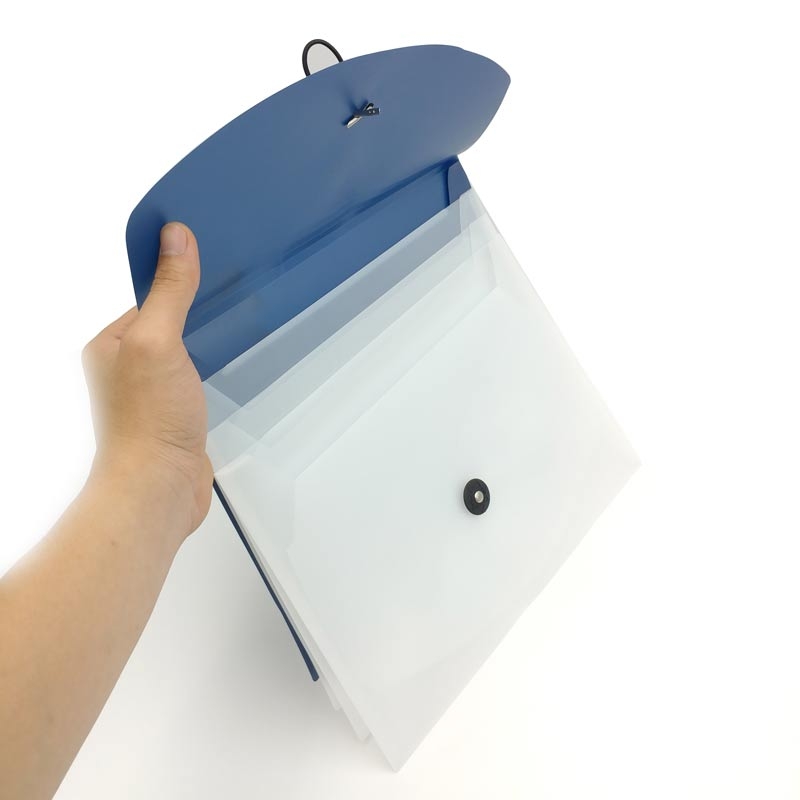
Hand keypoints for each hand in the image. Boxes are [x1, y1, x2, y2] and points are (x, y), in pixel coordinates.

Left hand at [81, 222, 212, 542]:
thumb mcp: (158, 342)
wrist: (160, 488)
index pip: (147, 291)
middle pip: (167, 316)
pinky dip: (211, 361)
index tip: (208, 250)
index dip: (177, 270)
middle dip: (196, 302)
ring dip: (205, 333)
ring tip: (236, 316)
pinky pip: (194, 372)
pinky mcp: (175, 410)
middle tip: (232, 283)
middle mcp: (127, 364)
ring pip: (183, 346)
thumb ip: (169, 291)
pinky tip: (229, 359)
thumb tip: (175, 238)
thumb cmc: (149, 423)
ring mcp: (151, 389)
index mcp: (111, 342)